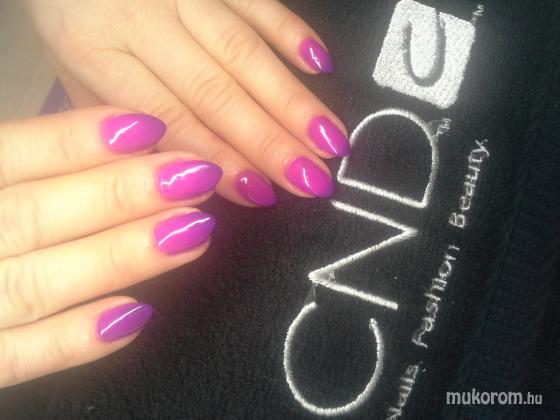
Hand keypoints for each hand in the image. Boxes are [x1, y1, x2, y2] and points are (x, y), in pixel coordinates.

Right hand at [0, 107, 221, 386]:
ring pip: (34, 283)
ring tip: (192, 232)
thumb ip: (11, 168)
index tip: (147, 127)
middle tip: (193, 176)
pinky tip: (134, 318)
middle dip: (119, 195)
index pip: (5, 158)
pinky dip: (71, 342)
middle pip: (31, 216)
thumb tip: (105, 145)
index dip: (76, 142)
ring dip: (118, 257)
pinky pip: (11, 360)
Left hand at [25, 0, 348, 206]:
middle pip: (216, 91)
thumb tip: (192, 173)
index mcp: (98, 54)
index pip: (171, 117)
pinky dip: (290, 31)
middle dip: (269, 141)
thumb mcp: (75, 76)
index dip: (218, 158)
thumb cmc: (74, 23)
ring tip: (330, 141)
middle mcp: (142, 20)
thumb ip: (125, 124)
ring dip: (291, 99)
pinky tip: (320, 66)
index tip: (261, 193)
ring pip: (244, 52)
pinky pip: (257, 1)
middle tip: (313, 180)